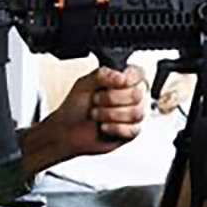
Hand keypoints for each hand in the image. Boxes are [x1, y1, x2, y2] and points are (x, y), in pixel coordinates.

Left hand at [19, 65, 148, 175]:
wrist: (67, 130)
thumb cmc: (76, 106)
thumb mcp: (85, 83)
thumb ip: (102, 74)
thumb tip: (121, 77)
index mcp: (122, 80)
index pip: (139, 73)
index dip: (129, 79)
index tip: (114, 84)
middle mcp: (131, 96)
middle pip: (137, 94)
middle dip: (111, 98)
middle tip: (96, 100)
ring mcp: (133, 114)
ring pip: (136, 113)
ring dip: (109, 114)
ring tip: (96, 114)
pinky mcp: (131, 132)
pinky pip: (132, 129)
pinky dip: (114, 128)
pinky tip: (104, 126)